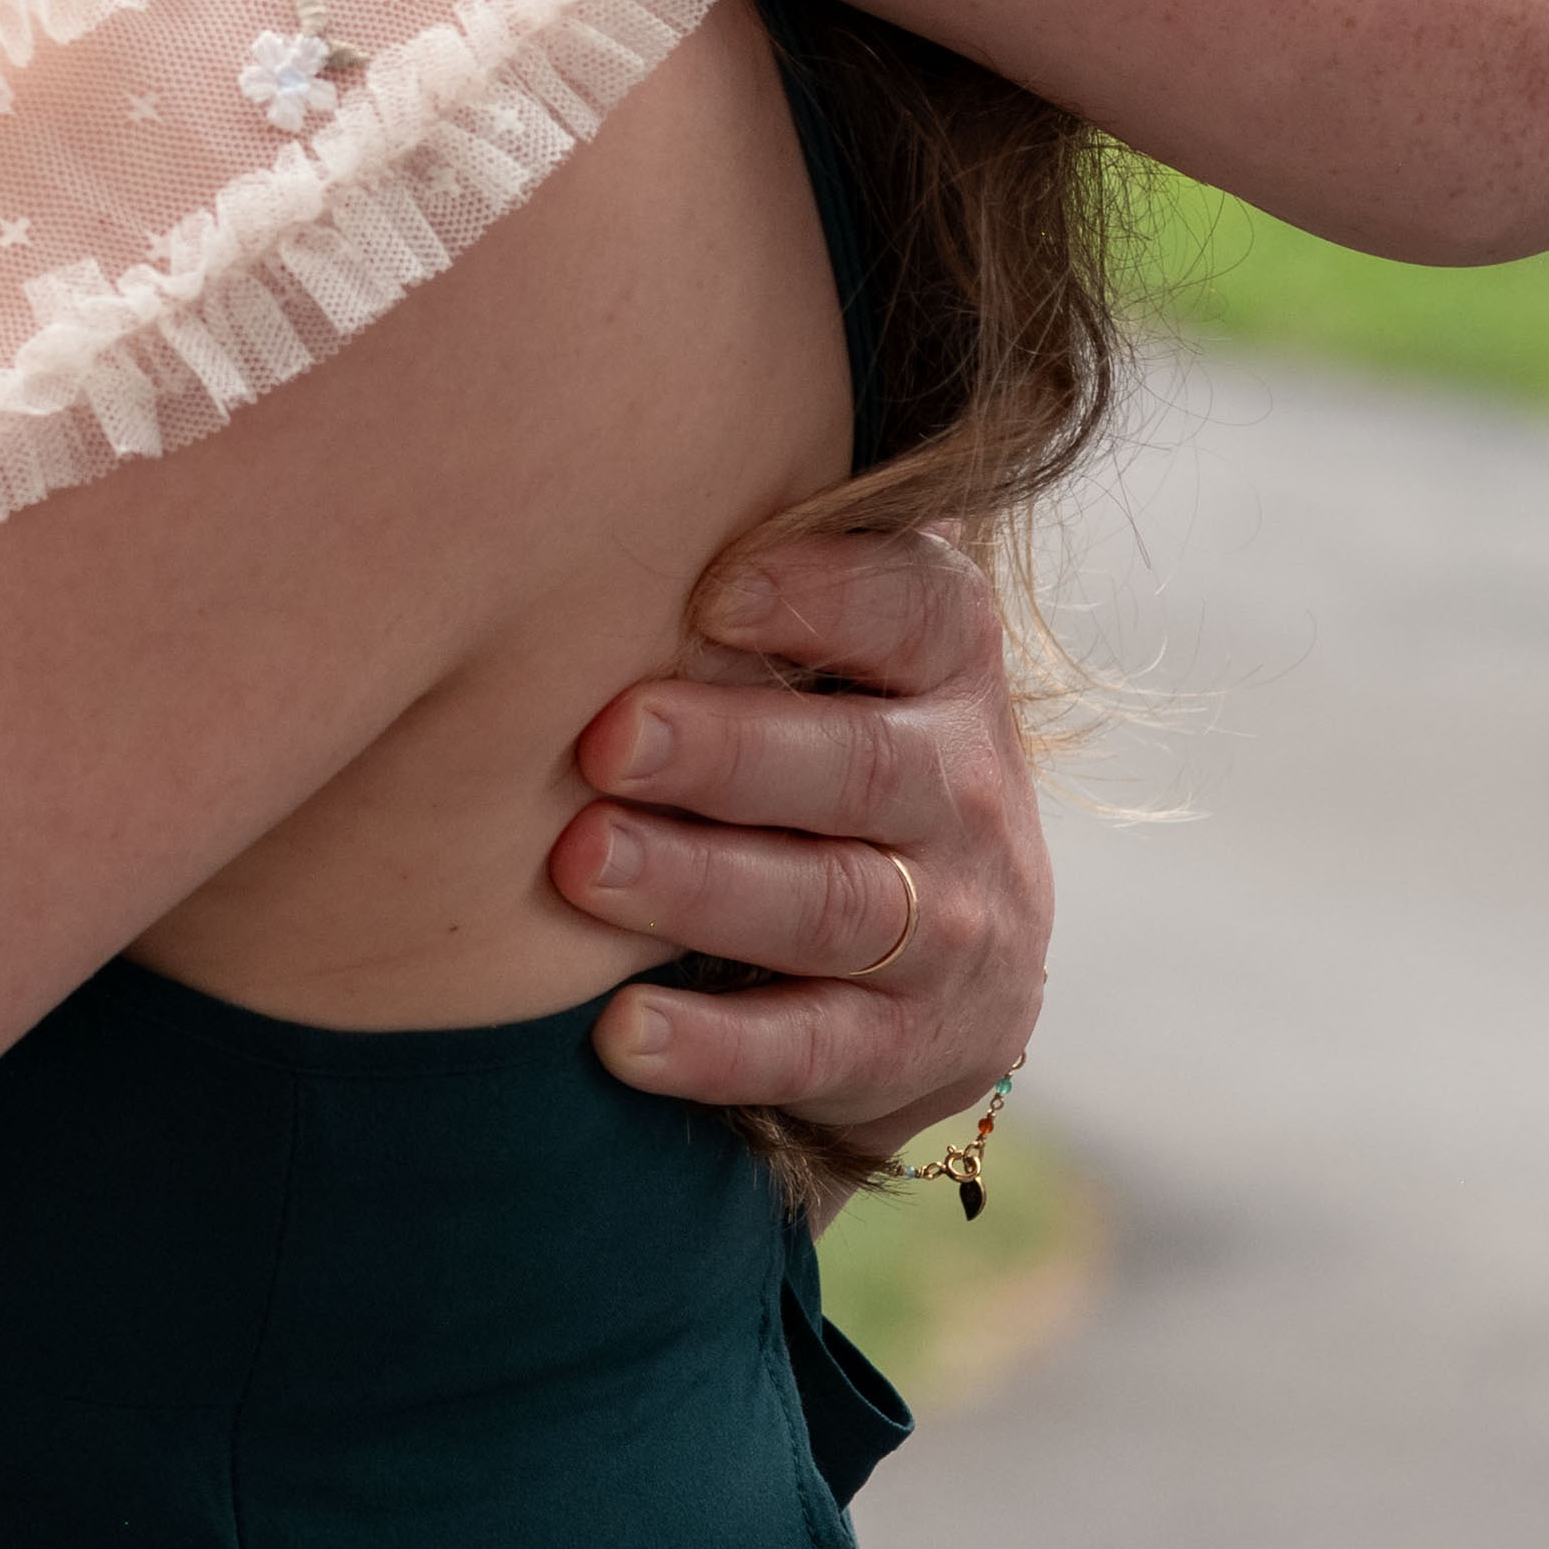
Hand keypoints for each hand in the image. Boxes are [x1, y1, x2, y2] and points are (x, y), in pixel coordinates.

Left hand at [545, 523, 1046, 1170]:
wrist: (942, 957)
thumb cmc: (821, 746)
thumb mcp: (834, 658)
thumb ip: (751, 588)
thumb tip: (580, 499)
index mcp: (946, 663)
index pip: (915, 608)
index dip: (822, 594)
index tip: (707, 591)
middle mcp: (968, 788)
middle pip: (862, 766)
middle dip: (729, 751)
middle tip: (607, 738)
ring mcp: (955, 928)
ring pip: (833, 905)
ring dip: (701, 885)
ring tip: (584, 864)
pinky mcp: (912, 1047)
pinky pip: (814, 1050)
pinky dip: (718, 1046)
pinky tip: (621, 1030)